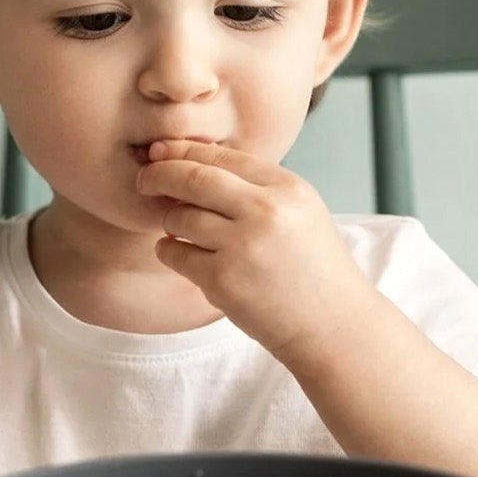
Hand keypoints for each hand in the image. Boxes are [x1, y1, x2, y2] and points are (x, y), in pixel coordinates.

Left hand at [137, 140, 379, 361]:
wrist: (333, 325)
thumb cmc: (311, 267)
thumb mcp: (299, 211)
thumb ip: (254, 186)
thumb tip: (188, 163)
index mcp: (286, 188)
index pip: (222, 156)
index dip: (183, 151)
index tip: (162, 154)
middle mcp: (265, 211)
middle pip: (192, 178)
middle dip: (160, 175)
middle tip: (144, 180)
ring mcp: (242, 247)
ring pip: (178, 217)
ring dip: (171, 222)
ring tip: (184, 233)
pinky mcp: (222, 281)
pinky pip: (174, 254)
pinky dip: (170, 252)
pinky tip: (183, 256)